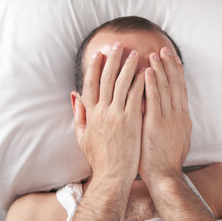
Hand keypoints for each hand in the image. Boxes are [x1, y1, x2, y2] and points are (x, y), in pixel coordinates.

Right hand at [73, 42, 144, 181]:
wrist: (112, 176)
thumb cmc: (99, 158)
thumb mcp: (82, 136)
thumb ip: (78, 114)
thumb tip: (75, 95)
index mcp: (90, 114)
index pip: (90, 83)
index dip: (94, 66)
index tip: (98, 53)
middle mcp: (102, 111)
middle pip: (106, 78)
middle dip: (112, 59)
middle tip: (118, 44)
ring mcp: (117, 115)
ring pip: (121, 83)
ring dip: (128, 66)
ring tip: (135, 53)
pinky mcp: (131, 121)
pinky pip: (136, 96)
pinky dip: (140, 82)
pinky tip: (146, 71)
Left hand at [139, 47, 191, 182]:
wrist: (164, 176)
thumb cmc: (165, 160)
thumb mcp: (177, 139)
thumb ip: (174, 123)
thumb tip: (172, 112)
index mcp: (182, 118)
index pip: (180, 90)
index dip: (176, 72)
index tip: (172, 58)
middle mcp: (178, 115)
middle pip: (175, 84)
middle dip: (169, 65)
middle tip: (164, 49)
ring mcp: (169, 119)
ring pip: (166, 88)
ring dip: (160, 69)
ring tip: (155, 54)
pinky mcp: (157, 124)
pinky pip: (154, 99)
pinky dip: (152, 83)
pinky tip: (147, 71)